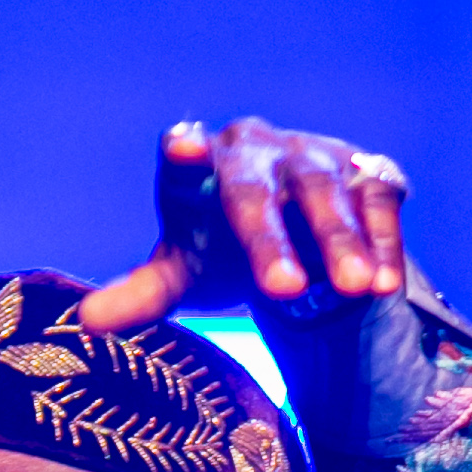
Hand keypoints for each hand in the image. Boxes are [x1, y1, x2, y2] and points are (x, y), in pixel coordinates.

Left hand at [77, 116, 410, 330]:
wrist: (294, 239)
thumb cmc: (222, 254)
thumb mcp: (183, 278)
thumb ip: (142, 295)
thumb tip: (86, 323)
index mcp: (197, 170)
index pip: (182, 159)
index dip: (183, 153)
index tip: (183, 148)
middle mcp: (253, 150)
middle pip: (255, 190)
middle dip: (271, 239)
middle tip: (284, 290)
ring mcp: (313, 155)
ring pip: (323, 191)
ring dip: (341, 240)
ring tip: (358, 290)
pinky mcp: (366, 169)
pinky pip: (376, 200)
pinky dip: (383, 240)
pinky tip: (385, 283)